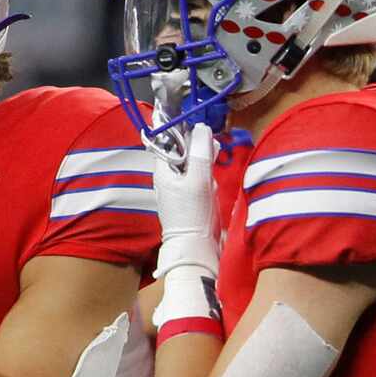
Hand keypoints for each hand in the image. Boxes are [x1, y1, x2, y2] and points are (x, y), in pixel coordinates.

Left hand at [147, 122, 219, 280]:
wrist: (195, 248)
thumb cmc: (192, 215)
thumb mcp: (198, 180)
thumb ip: (200, 153)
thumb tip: (202, 128)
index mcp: (163, 171)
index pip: (168, 141)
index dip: (182, 131)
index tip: (199, 127)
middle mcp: (169, 178)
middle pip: (183, 152)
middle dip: (199, 149)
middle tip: (212, 149)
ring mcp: (180, 189)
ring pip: (193, 166)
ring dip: (205, 165)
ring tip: (212, 173)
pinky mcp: (191, 200)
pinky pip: (199, 181)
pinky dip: (207, 180)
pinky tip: (212, 187)